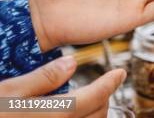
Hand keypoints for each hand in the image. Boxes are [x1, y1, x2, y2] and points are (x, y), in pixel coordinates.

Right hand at [0, 56, 124, 117]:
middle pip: (96, 117)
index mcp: (49, 116)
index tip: (119, 73)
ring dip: (94, 115)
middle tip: (103, 86)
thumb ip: (42, 78)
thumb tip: (72, 63)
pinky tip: (72, 116)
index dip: (110, 84)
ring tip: (90, 102)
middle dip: (103, 99)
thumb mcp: (5, 91)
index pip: (92, 98)